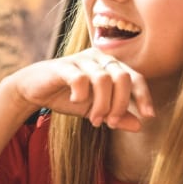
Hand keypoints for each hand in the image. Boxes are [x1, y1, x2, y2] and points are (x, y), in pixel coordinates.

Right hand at [6, 48, 154, 130]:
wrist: (33, 91)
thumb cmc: (67, 97)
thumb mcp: (95, 110)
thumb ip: (116, 116)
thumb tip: (139, 125)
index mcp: (110, 65)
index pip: (135, 77)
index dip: (144, 96)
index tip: (148, 116)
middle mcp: (98, 58)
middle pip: (123, 77)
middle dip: (120, 104)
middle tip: (110, 123)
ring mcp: (80, 60)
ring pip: (104, 80)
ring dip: (102, 105)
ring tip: (94, 120)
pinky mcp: (63, 66)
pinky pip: (81, 78)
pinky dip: (82, 95)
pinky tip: (76, 102)